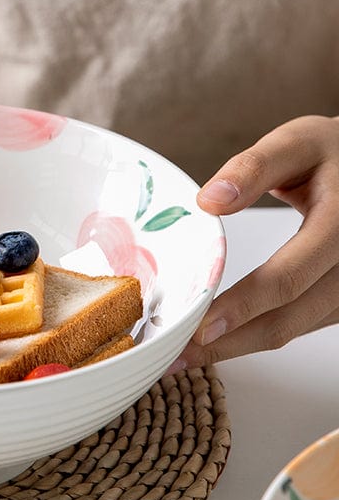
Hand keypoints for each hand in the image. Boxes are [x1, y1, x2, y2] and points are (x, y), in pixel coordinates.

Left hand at [175, 114, 338, 369]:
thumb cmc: (332, 154)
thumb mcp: (296, 144)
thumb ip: (253, 168)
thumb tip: (208, 201)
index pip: (289, 276)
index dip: (244, 306)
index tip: (199, 328)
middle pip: (290, 317)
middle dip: (230, 343)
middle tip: (177, 356)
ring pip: (295, 329)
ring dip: (240, 347)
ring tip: (186, 356)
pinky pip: (300, 324)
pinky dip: (257, 334)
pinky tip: (221, 340)